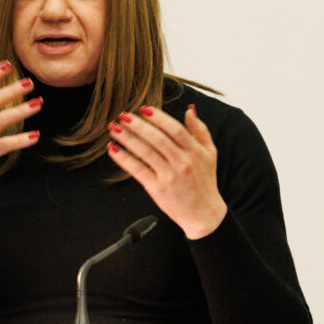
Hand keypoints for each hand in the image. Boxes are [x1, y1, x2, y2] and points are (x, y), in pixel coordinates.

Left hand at [107, 103, 226, 238]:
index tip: (144, 109)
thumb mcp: (210, 153)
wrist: (203, 214)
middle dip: (139, 125)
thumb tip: (189, 110)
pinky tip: (114, 149)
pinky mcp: (157, 189)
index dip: (159, 118)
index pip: (175, 130)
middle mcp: (182, 163)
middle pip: (158, 139)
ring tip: (114, 128)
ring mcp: (169, 176)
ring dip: (127, 139)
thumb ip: (200, 131)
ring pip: (146, 153)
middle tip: (123, 115)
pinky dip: (124, 159)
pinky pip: (138, 170)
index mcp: (195, 152)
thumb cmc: (205, 182)